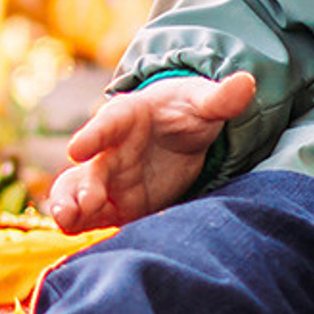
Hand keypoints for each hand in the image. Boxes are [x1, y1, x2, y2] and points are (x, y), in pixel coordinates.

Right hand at [47, 70, 256, 231]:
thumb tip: (246, 82)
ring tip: (66, 221)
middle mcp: (111, 148)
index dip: (92, 136)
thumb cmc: (186, 109)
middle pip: (91, 167)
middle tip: (85, 203)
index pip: (108, 124)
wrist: (179, 133)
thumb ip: (220, 98)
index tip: (75, 150)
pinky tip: (71, 230)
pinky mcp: (117, 203)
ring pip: (79, 190)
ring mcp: (110, 177)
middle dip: (82, 185)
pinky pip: (91, 213)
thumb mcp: (203, 102)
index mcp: (127, 116)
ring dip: (70, 204)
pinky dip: (79, 221)